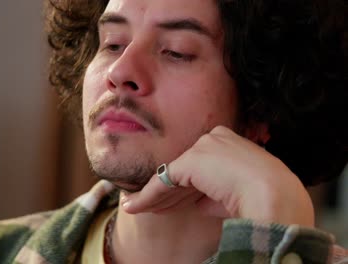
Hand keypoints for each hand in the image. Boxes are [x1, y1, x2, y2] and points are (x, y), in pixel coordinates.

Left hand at [121, 126, 314, 226]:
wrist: (274, 195)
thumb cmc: (264, 198)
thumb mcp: (237, 193)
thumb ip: (215, 193)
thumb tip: (198, 203)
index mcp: (230, 142)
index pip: (200, 166)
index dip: (184, 188)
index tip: (171, 204)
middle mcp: (214, 139)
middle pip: (183, 171)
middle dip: (165, 193)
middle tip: (147, 207)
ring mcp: (202, 147)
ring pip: (171, 176)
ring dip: (151, 196)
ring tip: (131, 207)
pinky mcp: (190, 161)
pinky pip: (163, 181)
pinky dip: (147, 196)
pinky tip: (133, 206)